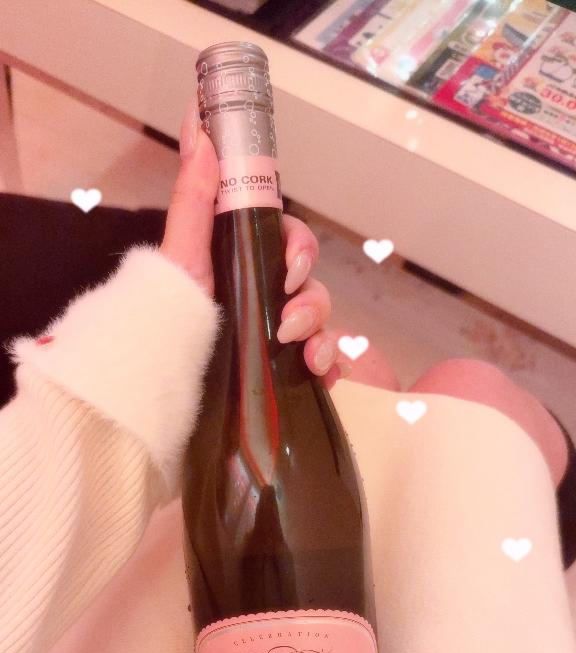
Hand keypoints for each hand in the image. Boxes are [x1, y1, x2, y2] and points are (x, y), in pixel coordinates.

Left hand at [160, 117, 398, 389]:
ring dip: (322, 336)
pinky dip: (330, 367)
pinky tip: (321, 376)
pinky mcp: (283, 370)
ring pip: (322, 324)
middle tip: (289, 325)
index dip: (300, 249)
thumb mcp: (180, 255)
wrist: (158, 377)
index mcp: (246, 263)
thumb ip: (193, 196)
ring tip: (304, 356)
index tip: (290, 268)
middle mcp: (264, 296)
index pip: (292, 242)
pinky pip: (324, 363)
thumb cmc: (166, 316)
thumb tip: (199, 129)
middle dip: (311, 302)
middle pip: (311, 285)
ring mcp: (276, 335)